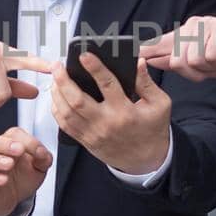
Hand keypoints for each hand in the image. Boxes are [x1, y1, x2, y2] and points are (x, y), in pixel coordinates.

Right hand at [0, 126, 53, 215]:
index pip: (13, 134)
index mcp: (10, 143)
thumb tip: (42, 152)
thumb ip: (44, 158)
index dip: (27, 140)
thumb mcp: (39, 168)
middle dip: (3, 143)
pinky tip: (4, 179)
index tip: (38, 151)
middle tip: (19, 150)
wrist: (14, 199)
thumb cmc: (23, 178)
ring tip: (9, 164)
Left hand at [50, 54, 171, 173]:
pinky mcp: (86, 141)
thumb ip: (147, 82)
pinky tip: (56, 97)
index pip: (107, 85)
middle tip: (58, 65)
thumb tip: (137, 62)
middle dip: (63, 80)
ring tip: (55, 77)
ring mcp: (93, 134)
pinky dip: (56, 109)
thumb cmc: (153, 130)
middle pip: (77, 100)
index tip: (84, 55)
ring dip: (57, 93)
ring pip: (66, 112)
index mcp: (125, 112)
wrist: (146, 161)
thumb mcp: (159, 104)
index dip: (95, 67)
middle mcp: (105, 123)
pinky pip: (64, 125)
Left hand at [137, 16, 215, 80]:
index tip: (131, 54)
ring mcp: (208, 25)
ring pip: (196, 59)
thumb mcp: (199, 63)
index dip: (147, 51)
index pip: (161, 42)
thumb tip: (153, 61)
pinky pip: (212, 56)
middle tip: (212, 65)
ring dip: (211, 67)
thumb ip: (176, 61)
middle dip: (196, 71)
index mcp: (185, 34)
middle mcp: (193, 26)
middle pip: (179, 60)